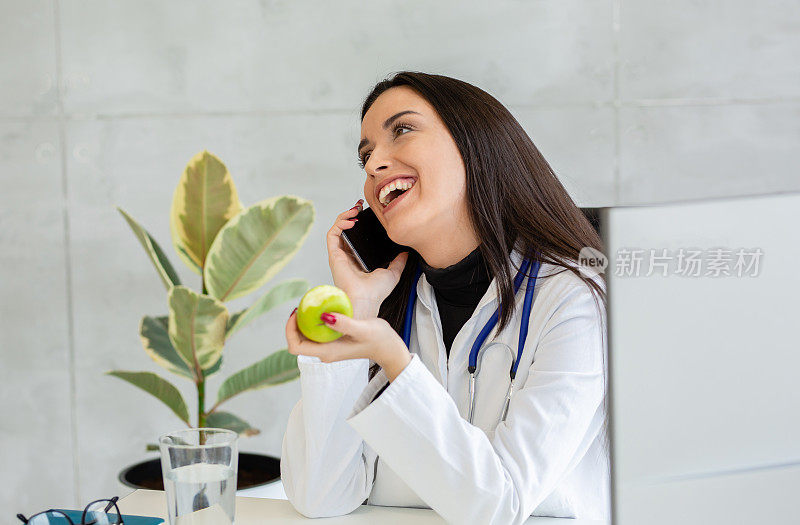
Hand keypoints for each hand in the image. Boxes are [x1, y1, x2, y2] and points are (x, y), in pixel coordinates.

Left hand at [286, 309, 411, 381]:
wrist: (390, 350)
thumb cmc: (379, 340)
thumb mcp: (363, 329)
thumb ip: (345, 324)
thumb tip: (324, 316)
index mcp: (327, 352)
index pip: (295, 347)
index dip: (289, 330)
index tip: (296, 313)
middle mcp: (325, 352)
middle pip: (298, 340)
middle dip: (295, 323)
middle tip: (303, 304)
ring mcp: (329, 349)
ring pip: (307, 336)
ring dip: (305, 321)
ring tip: (311, 304)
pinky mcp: (335, 343)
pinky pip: (318, 332)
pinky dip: (315, 321)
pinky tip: (323, 308)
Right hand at [327, 199, 408, 314]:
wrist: (367, 300)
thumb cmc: (376, 292)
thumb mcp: (393, 272)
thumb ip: (398, 262)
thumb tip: (406, 252)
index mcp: (357, 259)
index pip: (355, 236)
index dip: (359, 222)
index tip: (367, 212)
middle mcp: (346, 256)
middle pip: (345, 229)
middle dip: (350, 214)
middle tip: (360, 205)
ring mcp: (339, 255)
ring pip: (337, 229)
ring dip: (344, 216)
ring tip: (355, 209)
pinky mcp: (334, 255)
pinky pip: (332, 235)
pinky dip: (339, 224)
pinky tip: (351, 220)